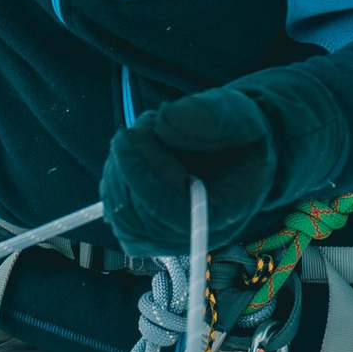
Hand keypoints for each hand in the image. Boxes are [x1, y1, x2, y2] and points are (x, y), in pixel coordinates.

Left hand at [99, 77, 343, 260]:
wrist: (235, 152)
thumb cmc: (238, 136)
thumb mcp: (239, 116)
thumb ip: (209, 115)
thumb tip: (166, 119)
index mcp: (223, 214)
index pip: (171, 211)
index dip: (145, 174)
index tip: (129, 134)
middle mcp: (192, 234)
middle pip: (138, 214)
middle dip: (131, 163)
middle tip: (146, 124)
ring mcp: (163, 235)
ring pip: (120, 207)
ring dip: (124, 162)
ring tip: (153, 132)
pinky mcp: (141, 227)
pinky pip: (114, 202)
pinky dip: (118, 170)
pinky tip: (141, 151)